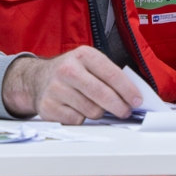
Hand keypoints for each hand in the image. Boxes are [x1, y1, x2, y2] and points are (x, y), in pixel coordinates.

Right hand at [7, 43, 148, 123]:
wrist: (37, 78)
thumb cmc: (72, 72)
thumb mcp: (90, 63)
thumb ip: (110, 76)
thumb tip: (133, 97)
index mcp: (84, 55)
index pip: (112, 74)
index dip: (128, 90)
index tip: (138, 101)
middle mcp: (68, 70)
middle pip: (102, 95)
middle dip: (119, 106)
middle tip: (125, 111)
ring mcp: (56, 89)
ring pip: (92, 111)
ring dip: (99, 113)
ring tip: (95, 106)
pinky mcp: (48, 106)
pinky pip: (77, 120)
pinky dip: (82, 119)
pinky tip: (77, 109)